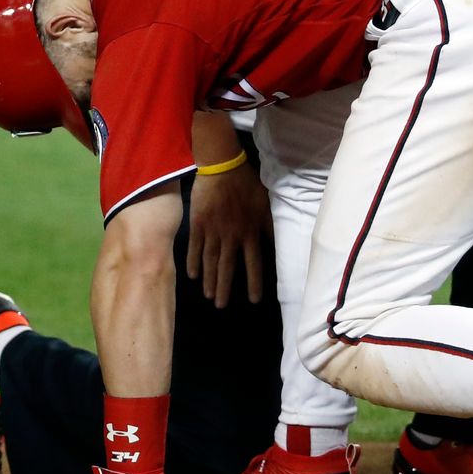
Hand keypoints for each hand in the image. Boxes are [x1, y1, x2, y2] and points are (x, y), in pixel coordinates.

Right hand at [185, 162, 269, 308]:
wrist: (221, 167)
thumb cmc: (246, 185)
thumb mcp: (265, 205)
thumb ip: (270, 227)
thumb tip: (280, 245)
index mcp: (249, 232)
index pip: (253, 264)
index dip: (254, 283)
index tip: (254, 300)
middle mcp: (230, 237)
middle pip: (227, 268)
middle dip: (224, 288)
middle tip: (221, 306)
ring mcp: (212, 232)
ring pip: (210, 261)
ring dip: (209, 280)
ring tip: (208, 296)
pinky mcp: (198, 225)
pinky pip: (194, 248)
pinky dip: (193, 262)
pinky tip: (192, 276)